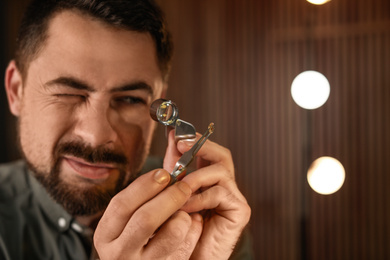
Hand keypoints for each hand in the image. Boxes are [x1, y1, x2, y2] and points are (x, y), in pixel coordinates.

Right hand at [94, 168, 202, 258]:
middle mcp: (118, 252)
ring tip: (186, 208)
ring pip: (171, 233)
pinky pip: (186, 246)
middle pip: (145, 218)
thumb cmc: (139, 237)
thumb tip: (171, 145)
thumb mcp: (133, 216)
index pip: (121, 204)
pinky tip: (192, 223)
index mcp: (106, 233)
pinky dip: (193, 230)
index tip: (163, 173)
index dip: (144, 185)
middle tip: (184, 185)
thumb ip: (147, 189)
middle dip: (169, 197)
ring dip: (182, 214)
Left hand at [164, 131, 250, 258]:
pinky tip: (185, 207)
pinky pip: (220, 193)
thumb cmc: (177, 229)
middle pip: (221, 155)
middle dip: (201, 146)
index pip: (208, 152)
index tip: (176, 134)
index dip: (195, 140)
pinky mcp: (240, 211)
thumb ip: (173, 167)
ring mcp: (234, 198)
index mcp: (209, 181)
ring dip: (195, 176)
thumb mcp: (172, 191)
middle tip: (181, 144)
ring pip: (221, 170)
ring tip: (178, 187)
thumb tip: (172, 137)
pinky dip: (199, 197)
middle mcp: (224, 186)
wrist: (188, 258)